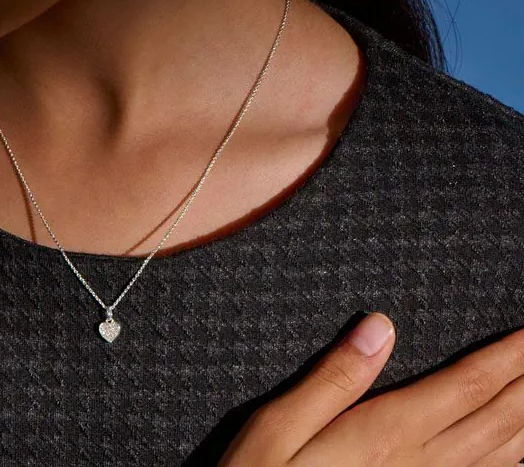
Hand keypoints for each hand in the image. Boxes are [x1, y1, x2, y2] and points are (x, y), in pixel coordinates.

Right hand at [218, 312, 523, 466]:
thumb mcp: (279, 428)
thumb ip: (334, 378)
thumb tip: (379, 327)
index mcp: (387, 435)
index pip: (464, 387)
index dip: (504, 358)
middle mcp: (420, 466)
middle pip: (494, 419)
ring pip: (502, 457)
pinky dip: (512, 465)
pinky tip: (520, 453)